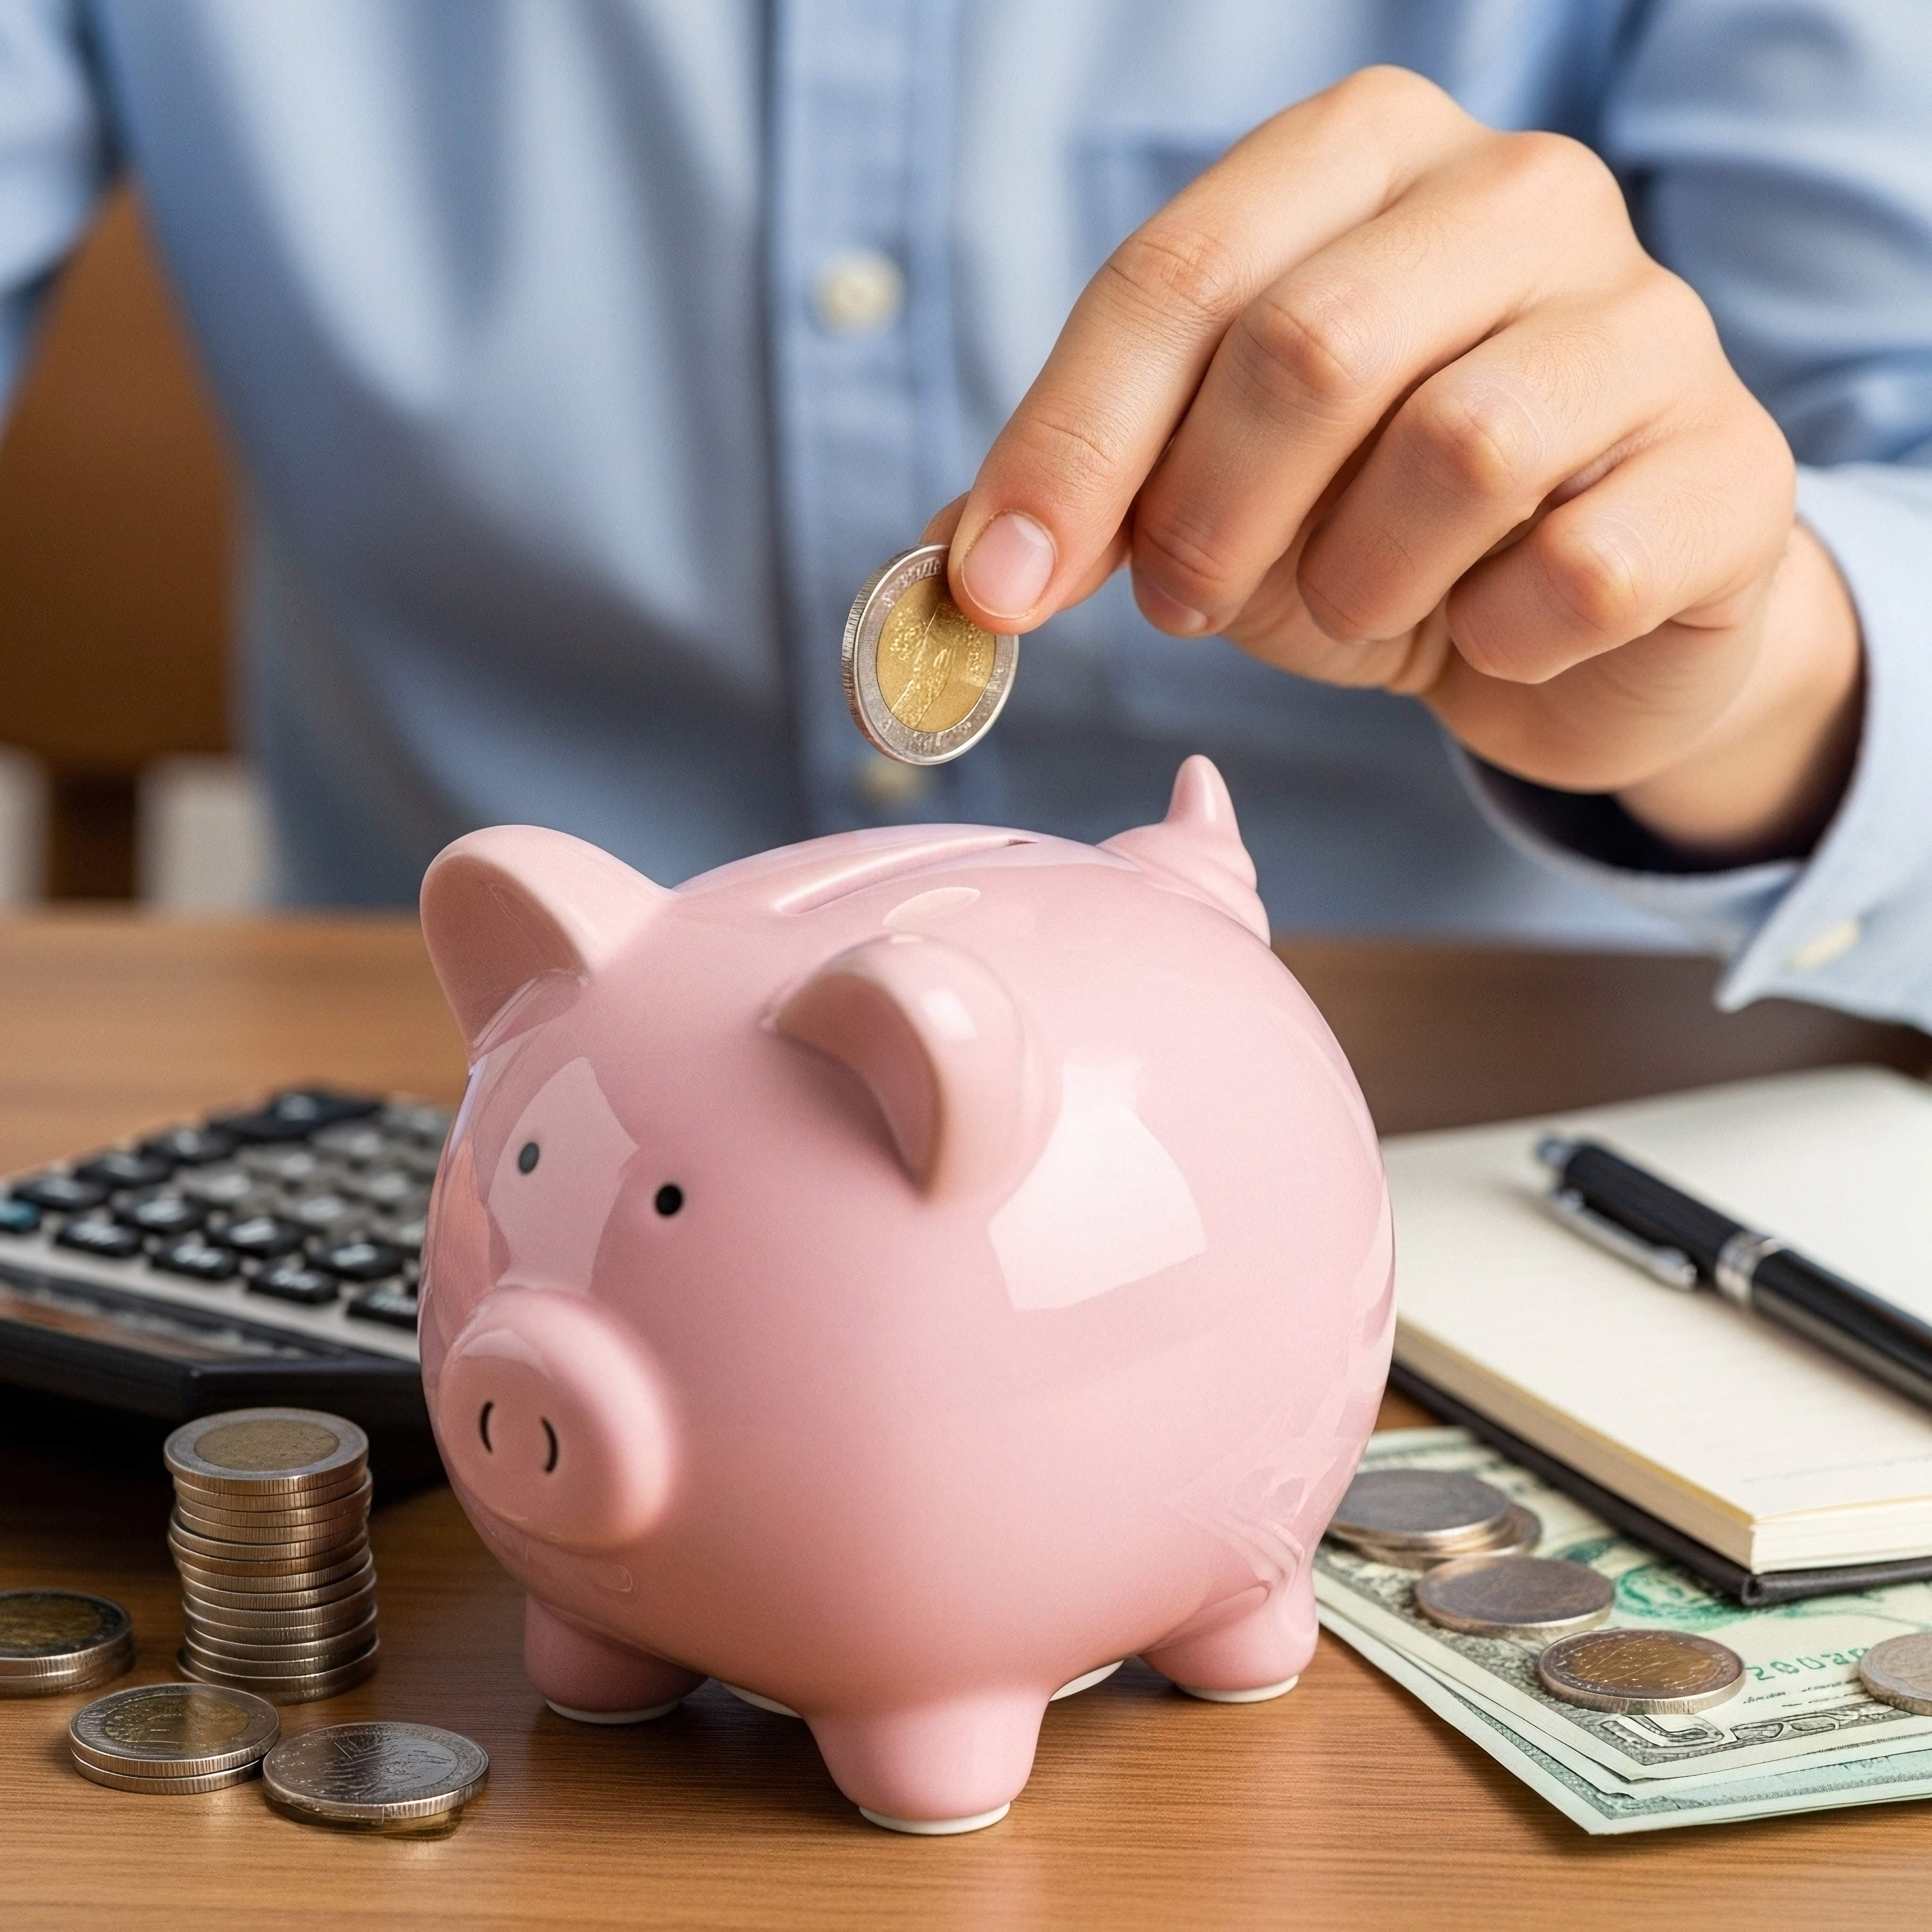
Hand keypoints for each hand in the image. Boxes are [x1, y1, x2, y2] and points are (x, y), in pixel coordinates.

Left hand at [935, 67, 1861, 863]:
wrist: (1583, 613)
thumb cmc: (1379, 531)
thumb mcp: (1213, 496)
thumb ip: (1089, 501)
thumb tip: (948, 571)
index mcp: (1366, 159)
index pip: (1177, 271)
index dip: (1068, 445)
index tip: (998, 586)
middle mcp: (1521, 195)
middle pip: (1307, 343)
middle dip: (1213, 514)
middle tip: (1194, 602)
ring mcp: (1649, 321)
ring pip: (1457, 448)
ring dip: (1361, 579)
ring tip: (1362, 607)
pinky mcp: (1731, 466)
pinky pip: (1578, 567)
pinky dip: (1498, 635)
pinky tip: (1495, 630)